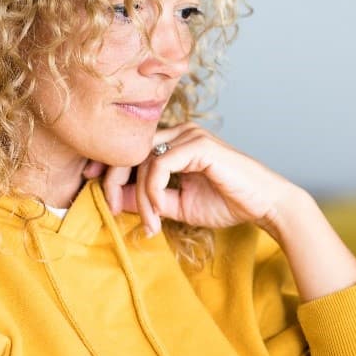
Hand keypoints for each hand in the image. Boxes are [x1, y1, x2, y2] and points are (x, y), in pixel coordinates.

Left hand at [87, 124, 300, 235]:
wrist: (264, 206)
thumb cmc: (228, 203)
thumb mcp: (177, 205)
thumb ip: (148, 200)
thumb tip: (114, 199)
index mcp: (175, 142)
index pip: (131, 149)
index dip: (108, 166)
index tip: (91, 186)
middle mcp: (180, 133)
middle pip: (130, 150)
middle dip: (113, 180)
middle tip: (109, 208)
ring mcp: (190, 135)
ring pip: (143, 161)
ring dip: (139, 196)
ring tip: (150, 222)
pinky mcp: (199, 145)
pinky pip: (160, 166)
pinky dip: (153, 191)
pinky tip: (160, 211)